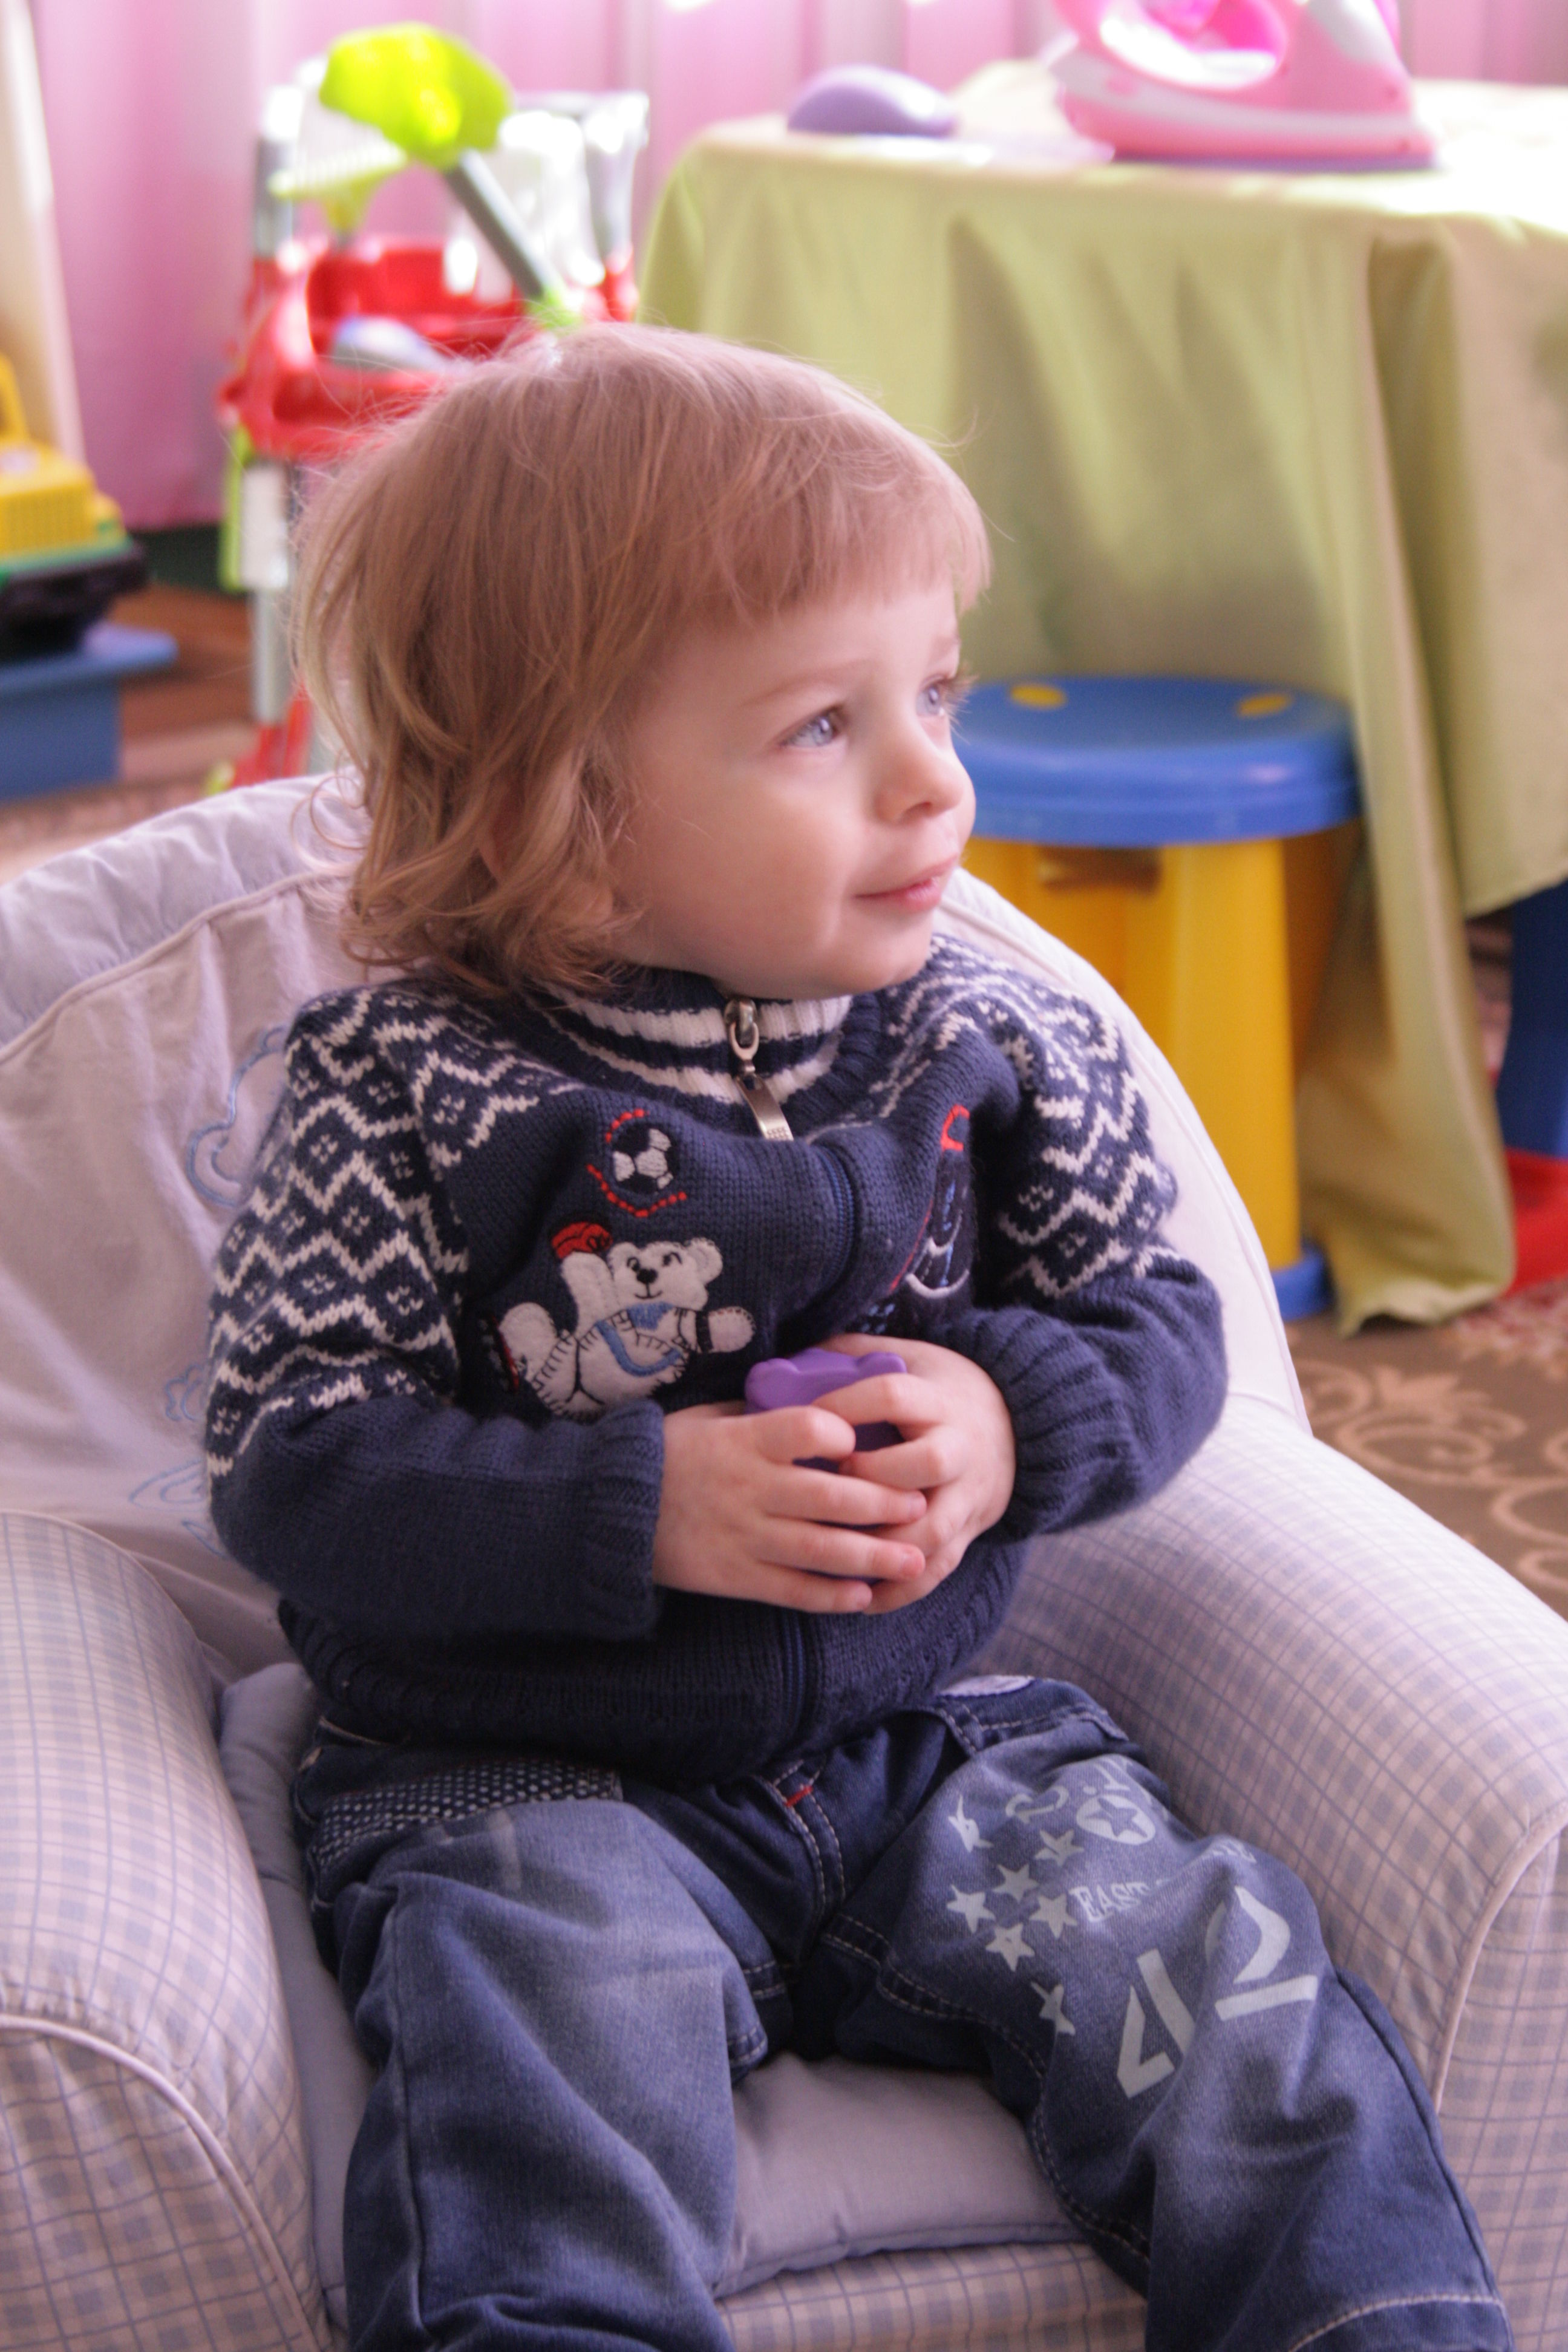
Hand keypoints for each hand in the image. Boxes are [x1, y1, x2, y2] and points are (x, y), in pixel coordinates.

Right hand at [651, 1400, 928, 1612]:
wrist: (611, 1510)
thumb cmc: (668, 1453)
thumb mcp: (709, 1418)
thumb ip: (759, 1414)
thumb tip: (814, 1400)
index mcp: (745, 1442)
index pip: (806, 1430)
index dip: (843, 1434)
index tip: (865, 1441)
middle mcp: (749, 1488)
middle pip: (830, 1497)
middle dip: (883, 1504)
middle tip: (920, 1506)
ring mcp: (743, 1536)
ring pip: (820, 1549)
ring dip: (873, 1556)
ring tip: (914, 1559)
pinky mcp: (734, 1576)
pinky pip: (791, 1589)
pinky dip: (830, 1595)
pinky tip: (863, 1595)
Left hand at [818, 1334, 1016, 1612]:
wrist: (1016, 1426)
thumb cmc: (939, 1392)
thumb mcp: (910, 1360)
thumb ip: (855, 1355)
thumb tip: (787, 1359)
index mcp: (939, 1399)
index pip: (894, 1396)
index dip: (848, 1407)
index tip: (811, 1421)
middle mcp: (960, 1447)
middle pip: (928, 1463)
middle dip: (876, 1476)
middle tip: (834, 1480)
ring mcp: (968, 1494)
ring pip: (933, 1528)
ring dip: (885, 1543)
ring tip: (838, 1550)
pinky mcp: (970, 1530)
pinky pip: (939, 1567)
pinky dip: (901, 1589)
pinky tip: (861, 1598)